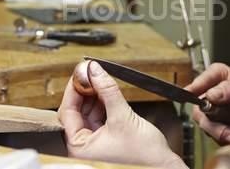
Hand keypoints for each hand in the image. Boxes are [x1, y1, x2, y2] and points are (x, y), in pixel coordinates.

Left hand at [58, 61, 186, 168]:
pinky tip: (105, 91)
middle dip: (83, 92)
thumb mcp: (122, 116)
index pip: (67, 113)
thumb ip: (107, 91)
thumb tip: (94, 71)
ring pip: (86, 111)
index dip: (73, 91)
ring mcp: (93, 141)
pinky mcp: (104, 136)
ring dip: (93, 95)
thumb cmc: (144, 154)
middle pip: (75, 111)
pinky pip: (96, 115)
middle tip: (89, 73)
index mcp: (79, 148)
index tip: (79, 74)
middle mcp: (83, 146)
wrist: (163, 164)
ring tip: (98, 79)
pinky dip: (100, 102)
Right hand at [185, 63, 229, 144]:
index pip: (198, 82)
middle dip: (217, 125)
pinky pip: (217, 137)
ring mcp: (212, 111)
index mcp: (216, 76)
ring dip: (228, 132)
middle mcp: (210, 93)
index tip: (198, 101)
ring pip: (208, 127)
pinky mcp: (216, 126)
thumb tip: (211, 94)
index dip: (195, 91)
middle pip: (199, 111)